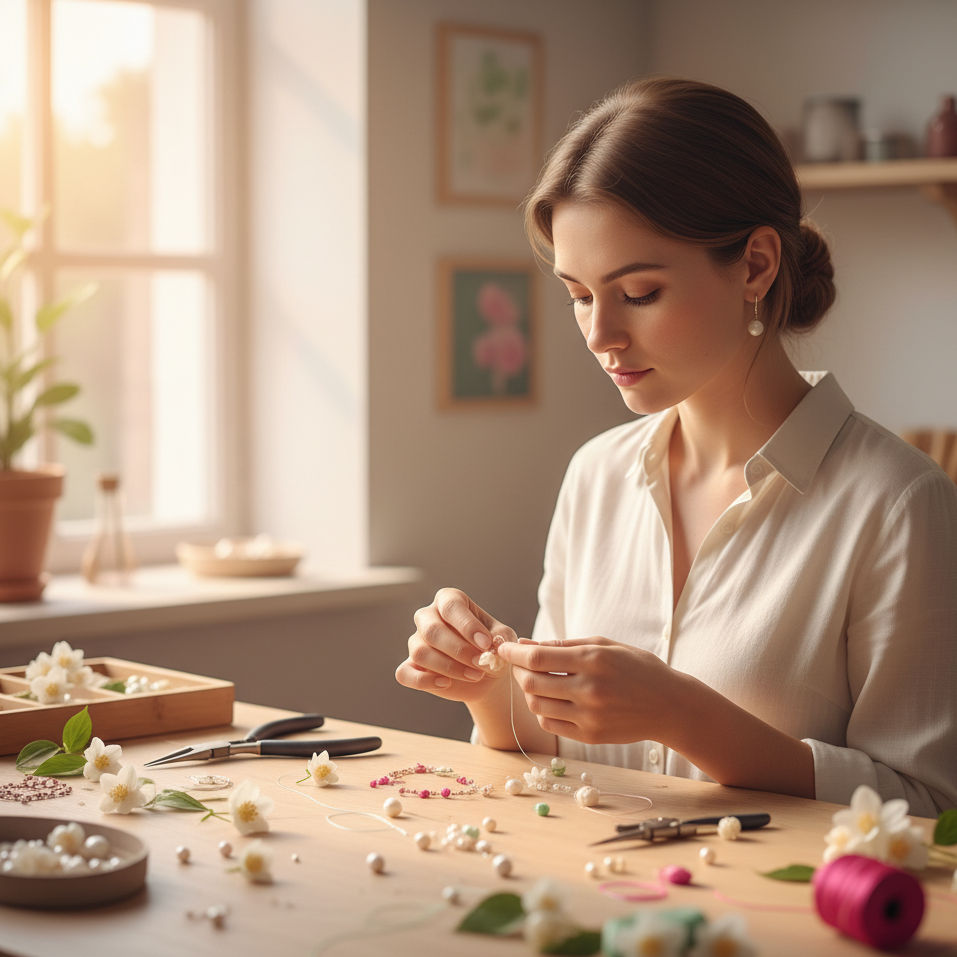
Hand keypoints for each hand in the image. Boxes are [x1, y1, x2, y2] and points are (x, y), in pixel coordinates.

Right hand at [395, 588, 517, 704]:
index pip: (451, 606)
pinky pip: (405, 673)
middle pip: (432, 630)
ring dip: (449, 667)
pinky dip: (424, 680)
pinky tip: (445, 683)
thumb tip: (487, 649)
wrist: (487, 674)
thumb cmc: (493, 648)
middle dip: (459, 650)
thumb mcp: (503, 639)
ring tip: (475, 675)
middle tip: (481, 663)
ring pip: (420, 652)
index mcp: (450, 601)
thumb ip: (498, 639)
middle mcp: (428, 617)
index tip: (486, 643)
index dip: (467, 625)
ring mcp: (416, 641)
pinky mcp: (410, 666)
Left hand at [497, 636, 688, 744]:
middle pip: (532, 682)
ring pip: (538, 705)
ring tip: (536, 681)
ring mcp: (589, 716)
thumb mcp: (606, 645)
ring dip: (529, 691)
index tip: (504, 648)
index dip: (514, 653)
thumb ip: (565, 644)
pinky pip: (551, 724)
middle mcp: (589, 689)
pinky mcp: (591, 736)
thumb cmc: (638, 668)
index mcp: (593, 660)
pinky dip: (542, 710)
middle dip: (517, 671)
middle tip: (518, 664)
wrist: (670, 706)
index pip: (538, 658)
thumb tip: (527, 645)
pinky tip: (549, 699)